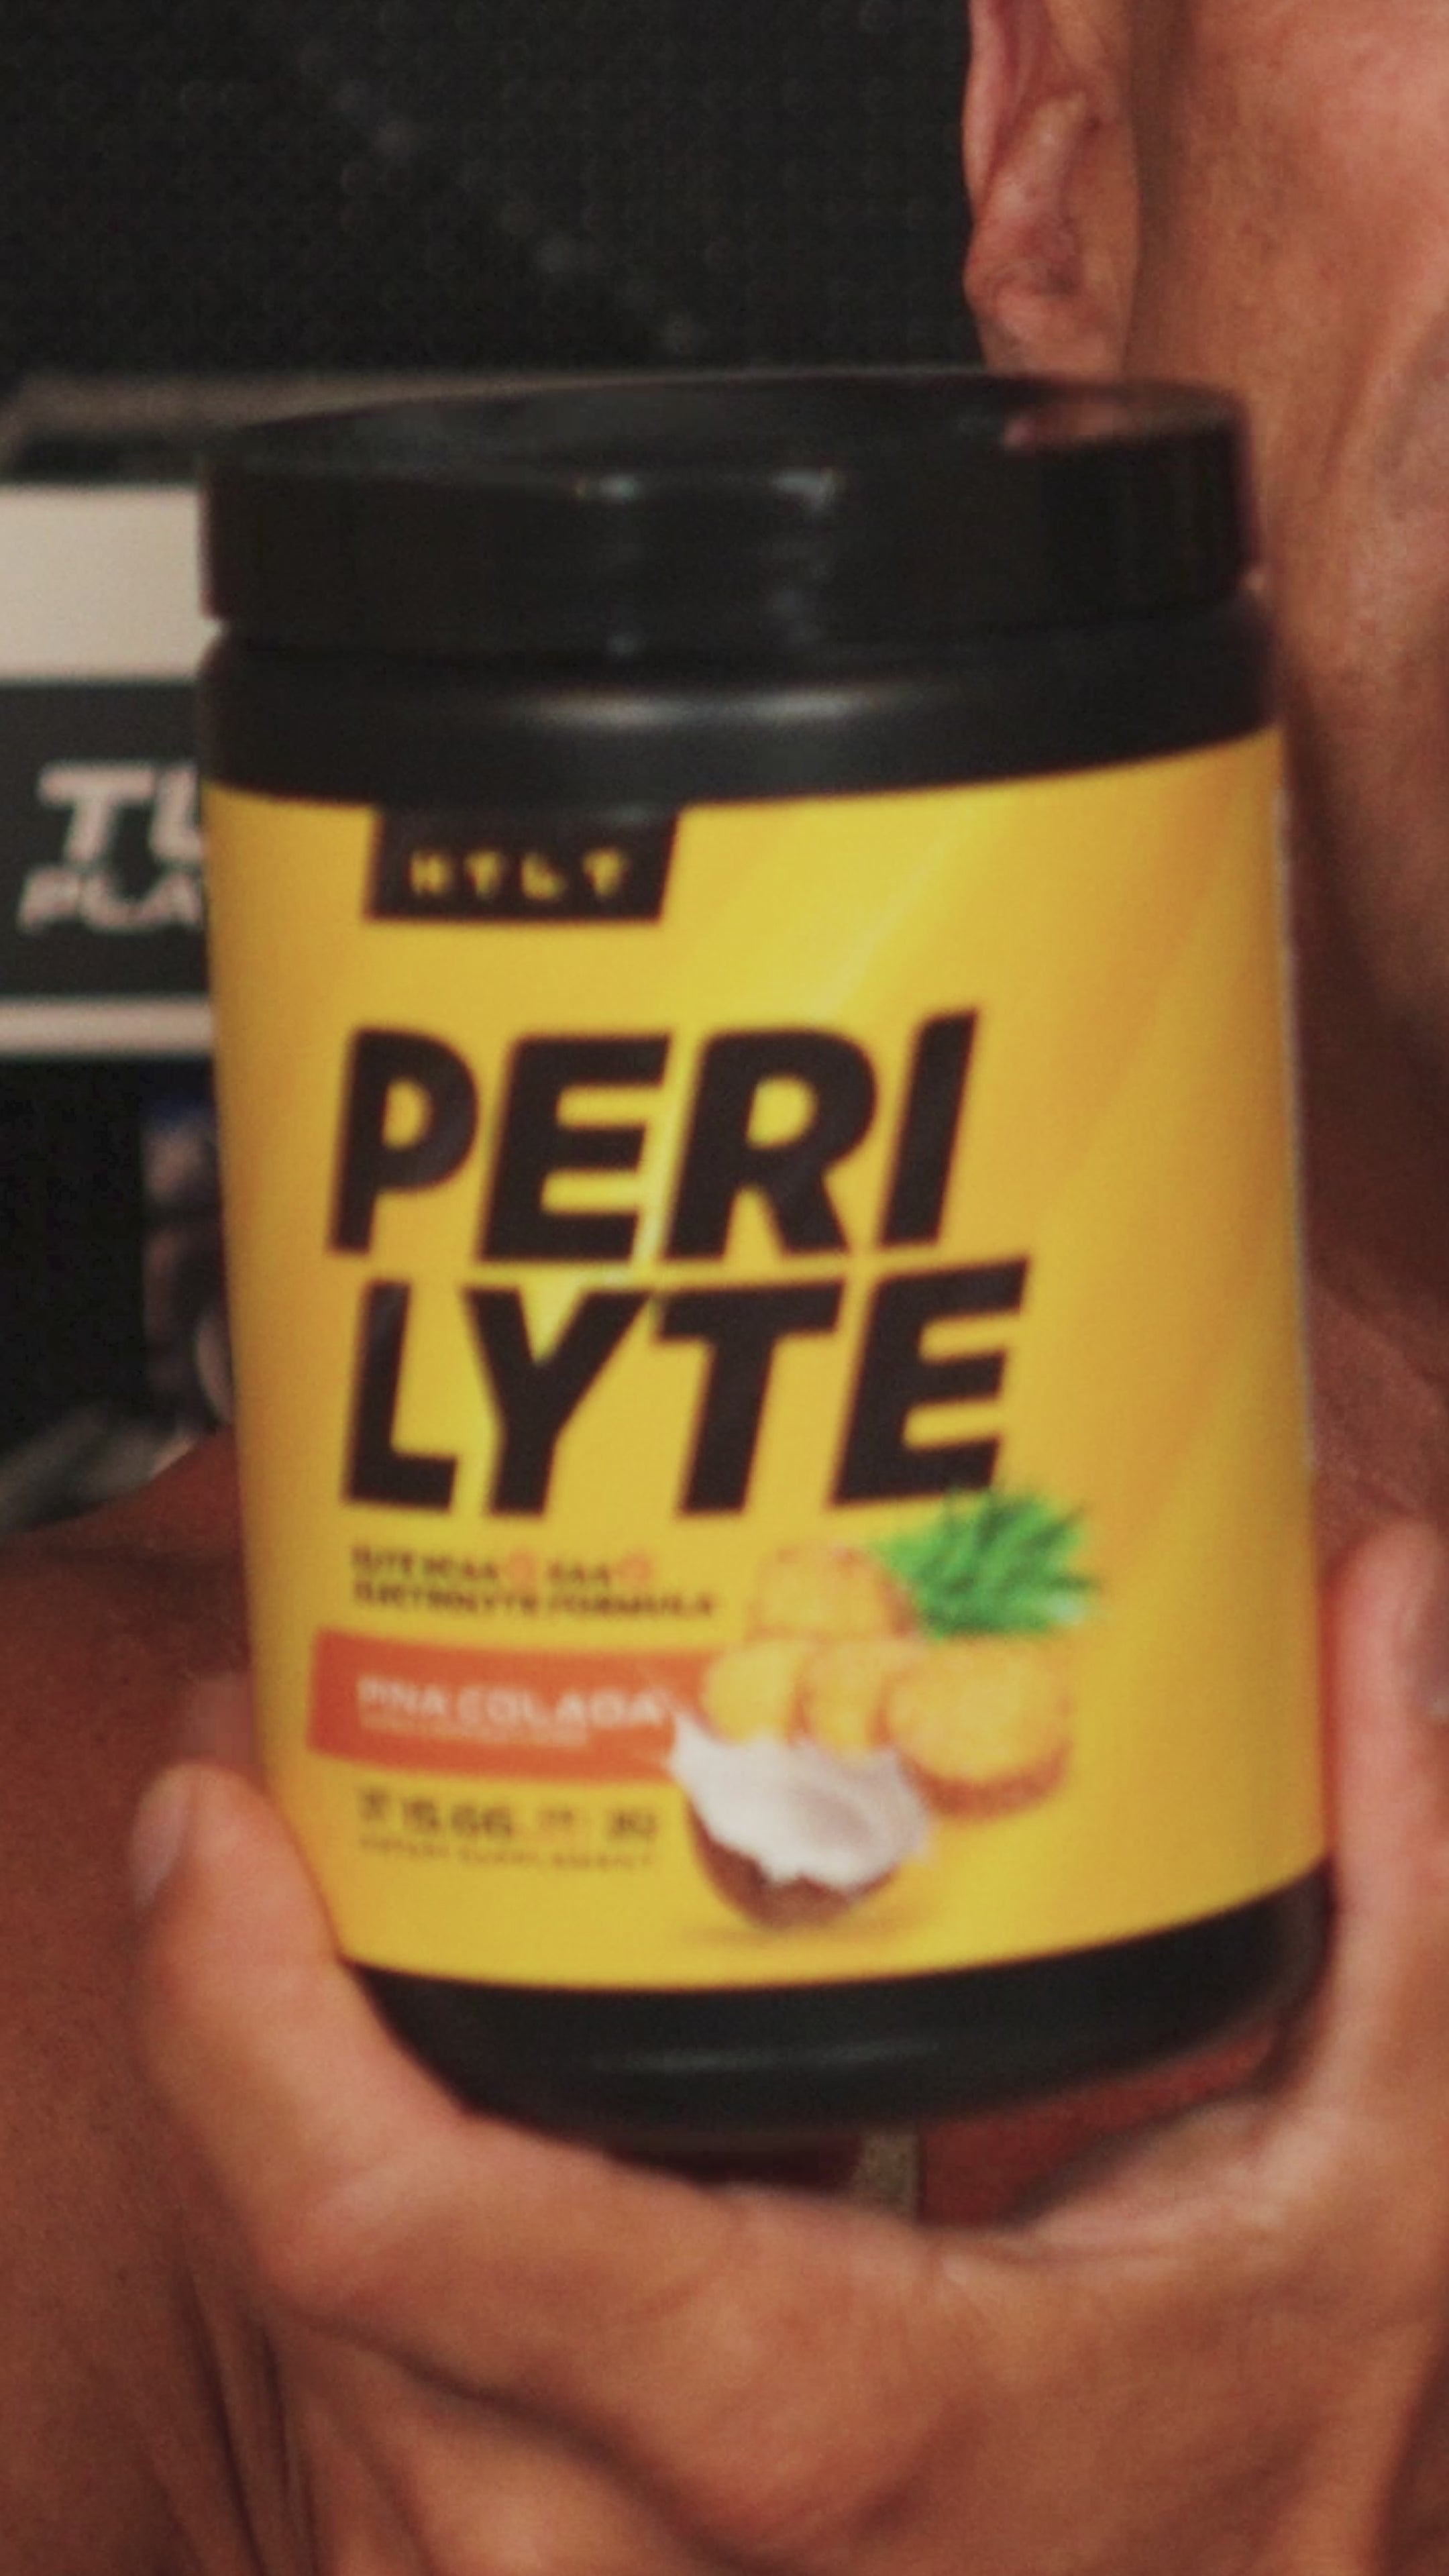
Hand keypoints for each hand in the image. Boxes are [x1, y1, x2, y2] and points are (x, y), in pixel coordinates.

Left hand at [132, 1521, 1448, 2575]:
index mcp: (794, 2409)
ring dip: (257, 2084)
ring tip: (314, 1867)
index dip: (235, 1991)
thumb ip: (1400, 1894)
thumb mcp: (1370, 2217)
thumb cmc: (1258, 2512)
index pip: (388, 2212)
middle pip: (281, 2232)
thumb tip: (1391, 1591)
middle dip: (225, 1978)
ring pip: (282, 2319)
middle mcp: (597, 2546)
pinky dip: (332, 2207)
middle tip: (274, 1747)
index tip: (218, 1792)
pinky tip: (408, 2061)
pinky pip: (335, 2388)